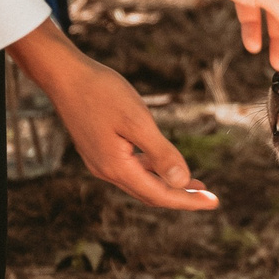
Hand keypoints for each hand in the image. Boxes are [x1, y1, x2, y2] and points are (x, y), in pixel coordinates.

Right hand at [10, 22, 216, 210]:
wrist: (64, 75)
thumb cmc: (101, 92)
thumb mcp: (137, 120)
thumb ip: (160, 153)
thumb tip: (183, 182)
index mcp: (117, 167)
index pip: (160, 194)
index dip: (189, 200)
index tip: (214, 202)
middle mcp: (106, 171)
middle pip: (150, 194)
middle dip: (181, 197)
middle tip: (209, 198)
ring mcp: (100, 161)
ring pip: (140, 182)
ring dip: (166, 185)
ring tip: (193, 184)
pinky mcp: (98, 149)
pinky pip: (130, 169)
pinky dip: (151, 170)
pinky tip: (161, 163)